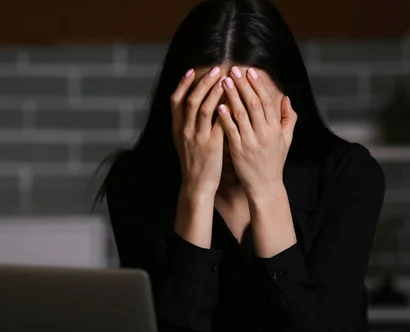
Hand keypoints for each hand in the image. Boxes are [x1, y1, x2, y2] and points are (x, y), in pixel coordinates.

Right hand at [171, 66, 224, 197]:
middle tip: (215, 69)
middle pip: (191, 100)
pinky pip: (218, 123)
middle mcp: (184, 131)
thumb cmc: (193, 161)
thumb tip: (192, 103)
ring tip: (225, 79)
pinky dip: (225, 110)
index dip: (183, 84)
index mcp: (176, 128)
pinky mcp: (211, 145)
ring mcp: (197, 138)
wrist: (196, 184)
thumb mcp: (184, 141)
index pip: (175, 100)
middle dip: (203, 83)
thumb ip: (186, 123)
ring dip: (214, 92)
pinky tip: (234, 101)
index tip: (192, 71)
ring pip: (203, 108)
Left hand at [217, 67, 296, 199]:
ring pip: (241, 114)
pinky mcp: (239, 151)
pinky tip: (219, 105)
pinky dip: (225, 117)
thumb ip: (287, 119)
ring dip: (232, 96)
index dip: (258, 86)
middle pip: (253, 104)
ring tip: (224, 82)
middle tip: (233, 70)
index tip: (250, 72)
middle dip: (243, 85)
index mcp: (275, 129)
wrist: (265, 186)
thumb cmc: (274, 162)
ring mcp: (251, 142)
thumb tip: (286, 98)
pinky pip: (231, 131)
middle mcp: (264, 133)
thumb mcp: (286, 140)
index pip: (267, 102)